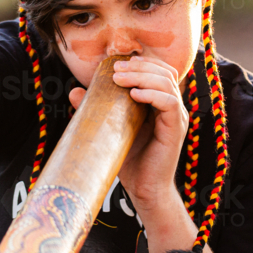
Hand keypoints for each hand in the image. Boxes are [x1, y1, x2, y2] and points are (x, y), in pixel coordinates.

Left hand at [68, 55, 187, 211]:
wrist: (144, 190)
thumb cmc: (130, 161)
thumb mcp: (112, 129)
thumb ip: (98, 109)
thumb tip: (75, 91)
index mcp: (162, 103)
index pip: (161, 71)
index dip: (143, 62)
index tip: (118, 63)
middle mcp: (173, 107)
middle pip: (164, 72)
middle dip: (139, 66)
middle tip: (115, 68)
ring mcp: (177, 117)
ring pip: (167, 83)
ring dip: (142, 76)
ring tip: (120, 78)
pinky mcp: (176, 129)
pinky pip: (169, 103)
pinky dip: (152, 94)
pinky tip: (134, 94)